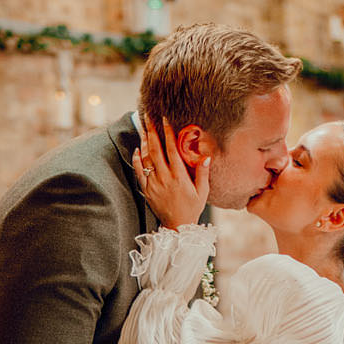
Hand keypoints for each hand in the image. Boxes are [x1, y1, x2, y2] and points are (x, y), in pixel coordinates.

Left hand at [133, 116, 208, 230]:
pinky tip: (137, 149)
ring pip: (146, 158)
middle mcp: (164, 178)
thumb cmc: (192, 208)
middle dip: (152, 131)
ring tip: (144, 128)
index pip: (171, 149)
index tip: (165, 120)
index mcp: (179, 176)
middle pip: (156, 150)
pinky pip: (139, 172)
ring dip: (145, 142)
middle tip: (148, 117)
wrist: (177, 227)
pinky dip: (137, 159)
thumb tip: (206, 156)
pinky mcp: (147, 190)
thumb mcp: (202, 192)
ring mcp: (154, 184)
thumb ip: (203, 173)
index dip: (168, 133)